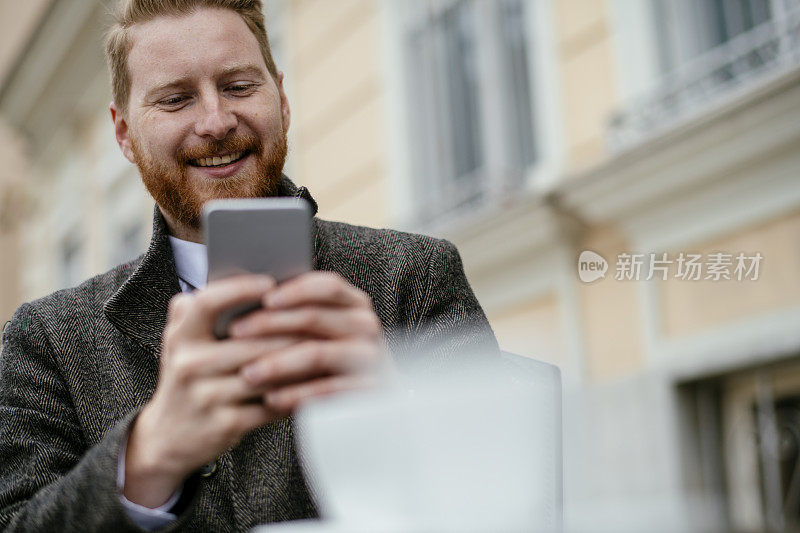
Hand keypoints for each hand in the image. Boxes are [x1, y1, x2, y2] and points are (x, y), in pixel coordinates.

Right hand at [124, 275, 297, 507]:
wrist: (168, 436)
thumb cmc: (190, 375)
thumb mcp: (183, 339)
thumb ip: (203, 307)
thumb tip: (249, 277)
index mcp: (180, 335)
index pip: (207, 303)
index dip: (239, 290)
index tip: (270, 282)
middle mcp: (188, 364)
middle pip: (249, 341)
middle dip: (289, 330)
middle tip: (320, 318)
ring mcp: (205, 397)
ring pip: (265, 372)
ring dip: (299, 362)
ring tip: (324, 348)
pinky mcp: (225, 425)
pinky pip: (270, 404)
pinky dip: (295, 393)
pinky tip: (314, 383)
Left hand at [229, 272, 392, 411]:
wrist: (364, 408)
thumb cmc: (326, 363)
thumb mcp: (316, 334)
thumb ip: (292, 313)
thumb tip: (244, 294)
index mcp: (354, 304)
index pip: (327, 286)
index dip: (294, 290)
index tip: (263, 298)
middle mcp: (366, 327)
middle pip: (315, 317)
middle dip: (270, 324)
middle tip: (235, 332)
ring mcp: (370, 358)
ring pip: (317, 353)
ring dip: (277, 363)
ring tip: (247, 373)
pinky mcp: (367, 391)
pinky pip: (326, 390)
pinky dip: (296, 393)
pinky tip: (271, 399)